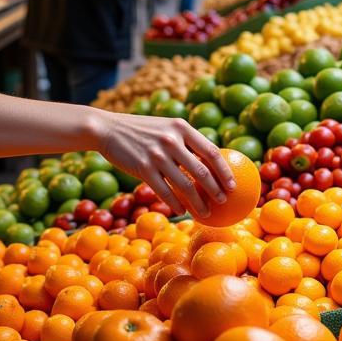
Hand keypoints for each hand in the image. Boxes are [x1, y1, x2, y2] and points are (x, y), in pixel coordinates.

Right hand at [95, 110, 236, 218]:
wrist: (107, 129)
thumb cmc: (141, 131)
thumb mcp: (166, 127)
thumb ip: (185, 140)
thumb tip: (209, 162)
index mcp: (181, 128)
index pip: (211, 151)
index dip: (225, 170)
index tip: (234, 185)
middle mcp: (171, 141)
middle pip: (201, 172)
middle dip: (216, 190)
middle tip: (224, 202)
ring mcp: (157, 155)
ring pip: (184, 186)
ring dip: (198, 203)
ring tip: (206, 213)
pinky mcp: (143, 168)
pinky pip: (164, 192)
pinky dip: (176, 204)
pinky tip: (182, 211)